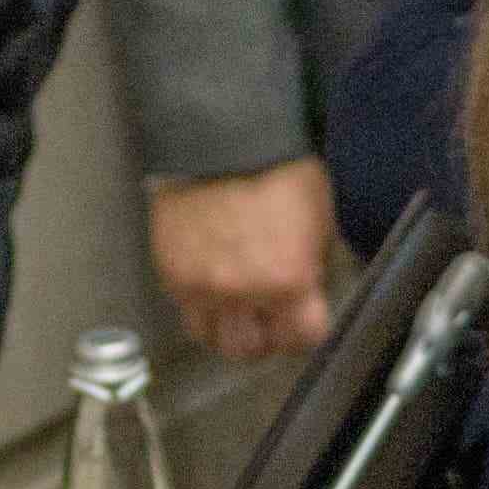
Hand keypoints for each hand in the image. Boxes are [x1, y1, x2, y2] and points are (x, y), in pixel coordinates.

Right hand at [147, 158, 337, 359]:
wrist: (221, 139)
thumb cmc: (275, 169)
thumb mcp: (318, 221)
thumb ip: (310, 267)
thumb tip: (306, 293)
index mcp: (288, 281)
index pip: (302, 339)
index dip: (304, 330)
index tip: (302, 320)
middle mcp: (242, 293)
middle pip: (250, 350)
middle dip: (262, 336)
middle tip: (266, 317)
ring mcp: (200, 287)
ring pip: (210, 338)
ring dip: (225, 328)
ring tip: (234, 307)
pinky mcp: (171, 274)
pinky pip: (186, 309)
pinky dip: (199, 303)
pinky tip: (211, 282)